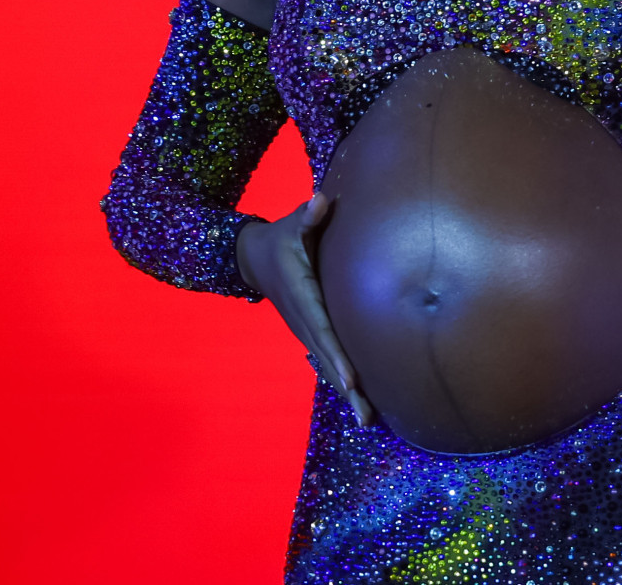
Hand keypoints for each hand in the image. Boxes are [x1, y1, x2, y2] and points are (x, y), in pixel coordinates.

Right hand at [236, 194, 374, 425]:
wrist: (254, 257)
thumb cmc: (281, 238)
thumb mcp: (291, 225)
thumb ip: (307, 216)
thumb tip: (319, 201)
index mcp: (302, 295)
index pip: (323, 328)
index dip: (337, 354)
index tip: (352, 378)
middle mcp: (303, 319)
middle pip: (327, 356)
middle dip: (347, 387)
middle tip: (366, 415)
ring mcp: (305, 329)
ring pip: (327, 363)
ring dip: (346, 392)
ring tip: (367, 420)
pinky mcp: (309, 332)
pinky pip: (327, 358)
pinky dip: (341, 379)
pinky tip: (359, 401)